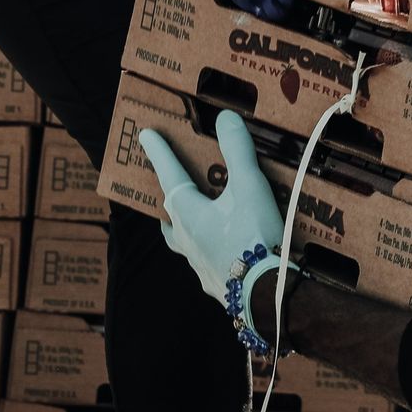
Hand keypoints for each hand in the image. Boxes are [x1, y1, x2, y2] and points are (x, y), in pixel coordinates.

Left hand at [138, 113, 286, 312]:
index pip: (169, 174)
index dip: (159, 152)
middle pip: (169, 215)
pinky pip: (206, 262)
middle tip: (172, 187)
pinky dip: (210, 252)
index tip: (145, 135)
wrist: (266, 294)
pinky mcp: (215, 284)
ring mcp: (198, 264)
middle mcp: (185, 239)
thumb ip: (237, 151)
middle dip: (170, 198)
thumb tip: (226, 118)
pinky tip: (224, 252)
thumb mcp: (250, 187)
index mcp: (188, 213)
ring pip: (183, 241)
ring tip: (196, 221)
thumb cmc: (254, 236)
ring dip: (185, 228)